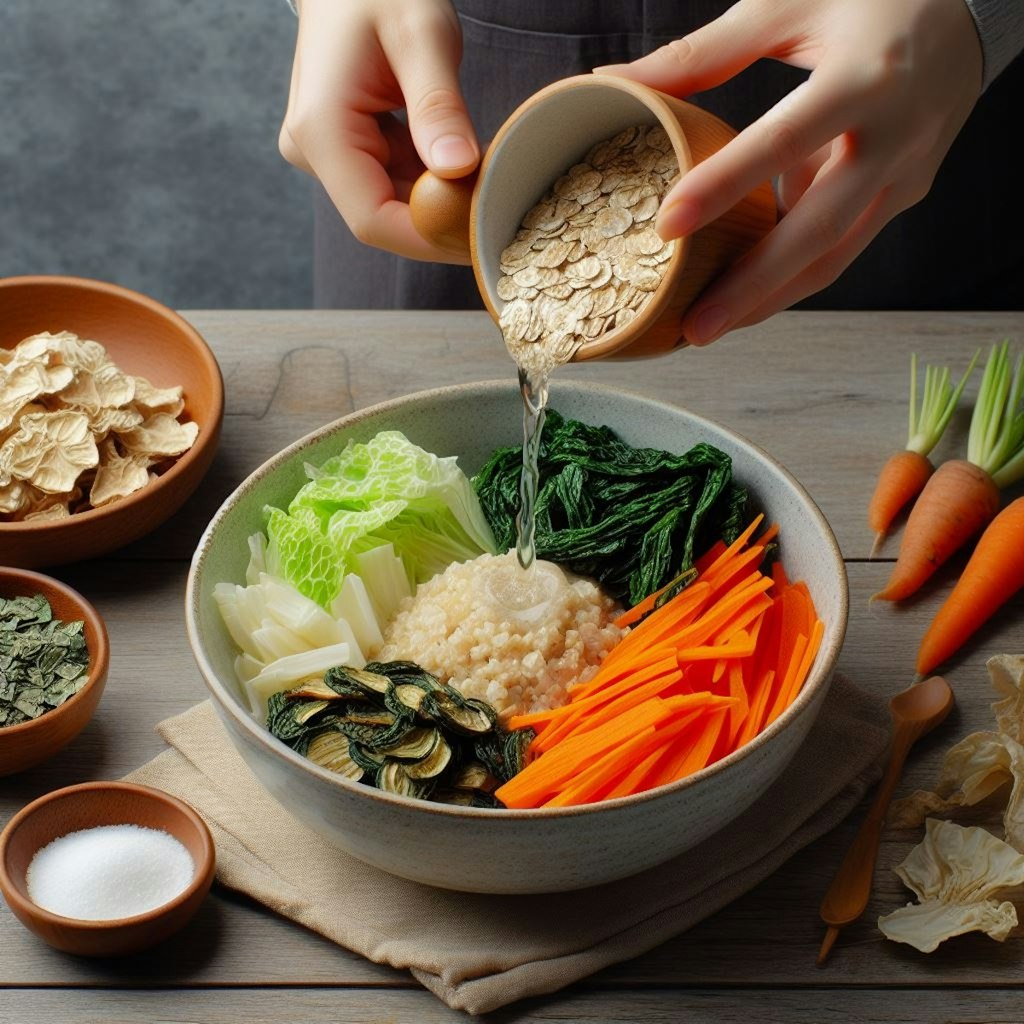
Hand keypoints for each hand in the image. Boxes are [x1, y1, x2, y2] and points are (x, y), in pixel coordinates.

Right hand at [279, 0, 478, 262]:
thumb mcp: (421, 34)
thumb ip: (438, 105)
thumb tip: (459, 170)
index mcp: (321, 129)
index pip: (373, 219)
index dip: (430, 239)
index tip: (483, 237)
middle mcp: (314, 150)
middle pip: (382, 217)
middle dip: (442, 221)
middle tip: (500, 211)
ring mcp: (327, 152)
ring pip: (391, 203)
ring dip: (440, 201)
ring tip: (488, 184)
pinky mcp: (345, 148)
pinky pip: (391, 181)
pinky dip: (431, 180)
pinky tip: (464, 166)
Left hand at [599, 0, 982, 344]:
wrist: (969, 14)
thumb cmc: (872, 2)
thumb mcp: (789, 7)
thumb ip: (706, 52)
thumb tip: (619, 77)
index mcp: (865, 77)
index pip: (784, 140)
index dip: (725, 185)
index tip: (668, 225)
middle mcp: (894, 135)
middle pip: (818, 227)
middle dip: (752, 286)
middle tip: (694, 326)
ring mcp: (906, 173)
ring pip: (836, 255)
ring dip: (771, 299)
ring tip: (710, 327)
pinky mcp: (904, 195)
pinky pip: (844, 248)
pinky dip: (794, 278)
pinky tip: (748, 299)